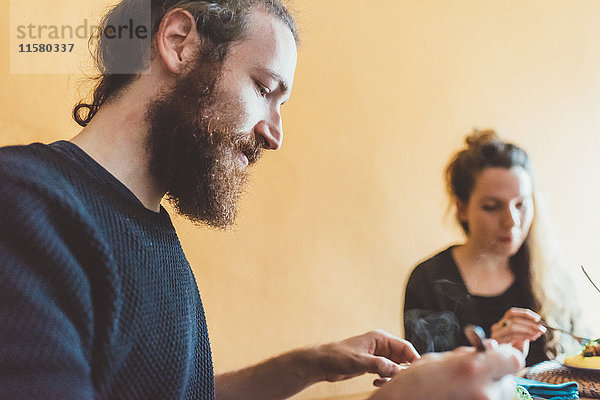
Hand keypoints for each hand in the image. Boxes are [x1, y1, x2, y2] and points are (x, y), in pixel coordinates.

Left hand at [313, 330, 419, 383]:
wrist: (323, 363)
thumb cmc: (337, 356)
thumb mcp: (359, 361)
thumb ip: (379, 365)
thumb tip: (397, 370)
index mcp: (380, 338)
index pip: (405, 347)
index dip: (413, 358)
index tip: (418, 372)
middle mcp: (381, 345)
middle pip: (402, 357)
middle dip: (403, 370)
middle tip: (398, 380)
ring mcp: (377, 355)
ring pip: (395, 366)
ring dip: (393, 376)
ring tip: (382, 381)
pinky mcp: (373, 364)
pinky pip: (387, 372)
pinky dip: (385, 378)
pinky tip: (375, 381)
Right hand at [368, 342, 523, 399]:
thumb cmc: (411, 386)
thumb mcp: (436, 360)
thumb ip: (465, 355)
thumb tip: (487, 350)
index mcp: (472, 369)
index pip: (513, 360)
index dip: (505, 356)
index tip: (497, 356)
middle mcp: (483, 392)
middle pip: (508, 380)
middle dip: (494, 375)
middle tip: (474, 375)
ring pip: (500, 396)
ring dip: (488, 390)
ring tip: (463, 390)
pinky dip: (479, 399)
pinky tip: (461, 397)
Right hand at [491, 308, 545, 354]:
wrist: (506, 367)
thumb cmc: (514, 353)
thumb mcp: (521, 339)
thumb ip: (525, 331)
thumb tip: (536, 323)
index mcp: (501, 325)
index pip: (511, 313)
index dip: (524, 313)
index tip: (537, 318)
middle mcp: (496, 328)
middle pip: (513, 319)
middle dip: (530, 323)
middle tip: (542, 329)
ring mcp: (496, 335)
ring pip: (512, 327)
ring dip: (529, 329)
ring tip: (539, 333)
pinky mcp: (497, 343)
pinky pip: (512, 335)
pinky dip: (524, 335)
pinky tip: (533, 337)